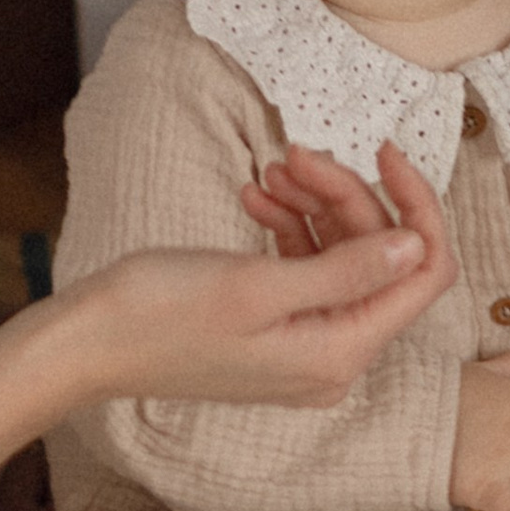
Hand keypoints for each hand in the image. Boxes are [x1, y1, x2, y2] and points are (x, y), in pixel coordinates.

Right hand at [68, 150, 455, 412]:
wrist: (86, 343)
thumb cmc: (160, 316)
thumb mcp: (258, 285)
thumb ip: (347, 269)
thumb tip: (415, 245)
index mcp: (339, 352)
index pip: (423, 275)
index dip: (416, 207)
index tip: (384, 153)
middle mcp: (331, 357)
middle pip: (378, 257)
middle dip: (345, 196)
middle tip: (296, 153)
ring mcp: (303, 345)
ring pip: (340, 255)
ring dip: (313, 204)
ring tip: (271, 170)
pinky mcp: (274, 330)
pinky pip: (305, 269)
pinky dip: (288, 227)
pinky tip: (256, 196)